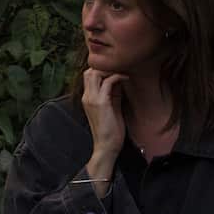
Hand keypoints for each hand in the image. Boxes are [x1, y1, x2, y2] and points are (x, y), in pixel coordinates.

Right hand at [81, 69, 127, 186]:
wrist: (106, 146)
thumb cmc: (111, 130)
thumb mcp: (112, 107)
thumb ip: (113, 94)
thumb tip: (120, 80)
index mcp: (87, 98)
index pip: (88, 76)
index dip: (101, 70)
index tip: (116, 70)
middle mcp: (86, 97)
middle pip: (89, 71)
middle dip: (104, 67)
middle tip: (119, 69)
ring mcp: (92, 99)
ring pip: (95, 72)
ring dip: (110, 69)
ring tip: (122, 71)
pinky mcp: (101, 103)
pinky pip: (108, 82)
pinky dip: (117, 76)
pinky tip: (126, 78)